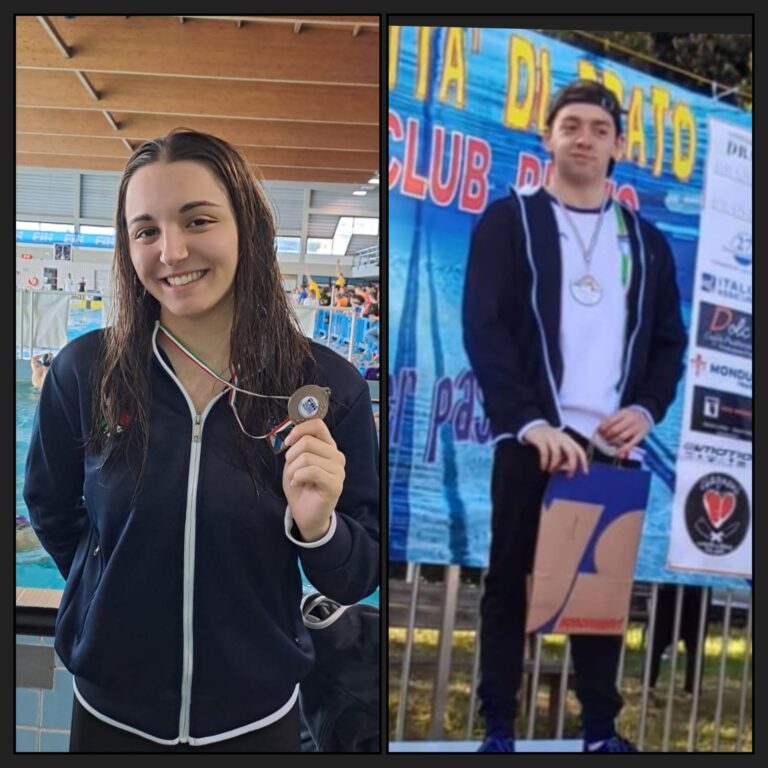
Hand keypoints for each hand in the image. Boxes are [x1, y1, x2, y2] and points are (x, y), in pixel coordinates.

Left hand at [282, 418, 344, 541]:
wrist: (305, 514)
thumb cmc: (300, 486)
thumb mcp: (295, 462)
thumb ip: (297, 446)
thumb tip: (293, 433)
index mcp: (328, 446)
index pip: (317, 425)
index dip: (299, 430)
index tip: (288, 442)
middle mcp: (336, 456)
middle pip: (308, 441)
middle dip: (291, 456)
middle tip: (291, 469)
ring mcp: (338, 470)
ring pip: (307, 457)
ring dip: (293, 469)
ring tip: (294, 479)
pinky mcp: (335, 485)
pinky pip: (311, 471)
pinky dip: (297, 477)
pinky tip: (297, 483)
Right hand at [522, 425, 587, 476]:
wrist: (533, 426)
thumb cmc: (548, 439)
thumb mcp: (559, 445)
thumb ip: (564, 455)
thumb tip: (567, 468)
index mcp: (568, 439)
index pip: (579, 450)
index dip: (584, 461)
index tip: (585, 472)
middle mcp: (561, 438)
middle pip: (571, 452)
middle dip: (572, 465)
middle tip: (569, 475)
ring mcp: (550, 438)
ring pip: (557, 453)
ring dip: (555, 465)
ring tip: (551, 471)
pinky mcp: (540, 439)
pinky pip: (544, 452)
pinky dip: (544, 462)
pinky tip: (543, 467)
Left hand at [597, 408, 650, 458]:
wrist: (645, 415)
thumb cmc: (629, 416)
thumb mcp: (621, 413)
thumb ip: (611, 420)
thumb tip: (599, 429)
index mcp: (624, 413)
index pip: (610, 421)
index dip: (603, 428)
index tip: (599, 431)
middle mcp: (630, 419)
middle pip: (614, 430)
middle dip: (606, 436)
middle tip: (603, 438)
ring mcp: (636, 428)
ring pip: (621, 437)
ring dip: (612, 442)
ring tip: (609, 442)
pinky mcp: (641, 435)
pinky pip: (631, 444)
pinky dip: (623, 449)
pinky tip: (618, 452)